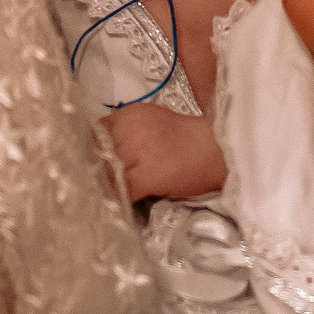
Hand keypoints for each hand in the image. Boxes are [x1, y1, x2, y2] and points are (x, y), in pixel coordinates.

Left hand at [101, 104, 226, 199]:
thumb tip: (111, 148)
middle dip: (104, 168)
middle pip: (99, 155)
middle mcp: (127, 130)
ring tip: (125, 190)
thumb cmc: (189, 136)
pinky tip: (135, 198)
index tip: (104, 159)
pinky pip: (121, 191)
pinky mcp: (142, 176)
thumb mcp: (153, 119)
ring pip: (107, 175)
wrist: (216, 149)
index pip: (98, 132)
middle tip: (112, 179)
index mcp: (129, 114)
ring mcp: (133, 153)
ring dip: (113, 185)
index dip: (99, 148)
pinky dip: (124, 198)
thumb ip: (129, 129)